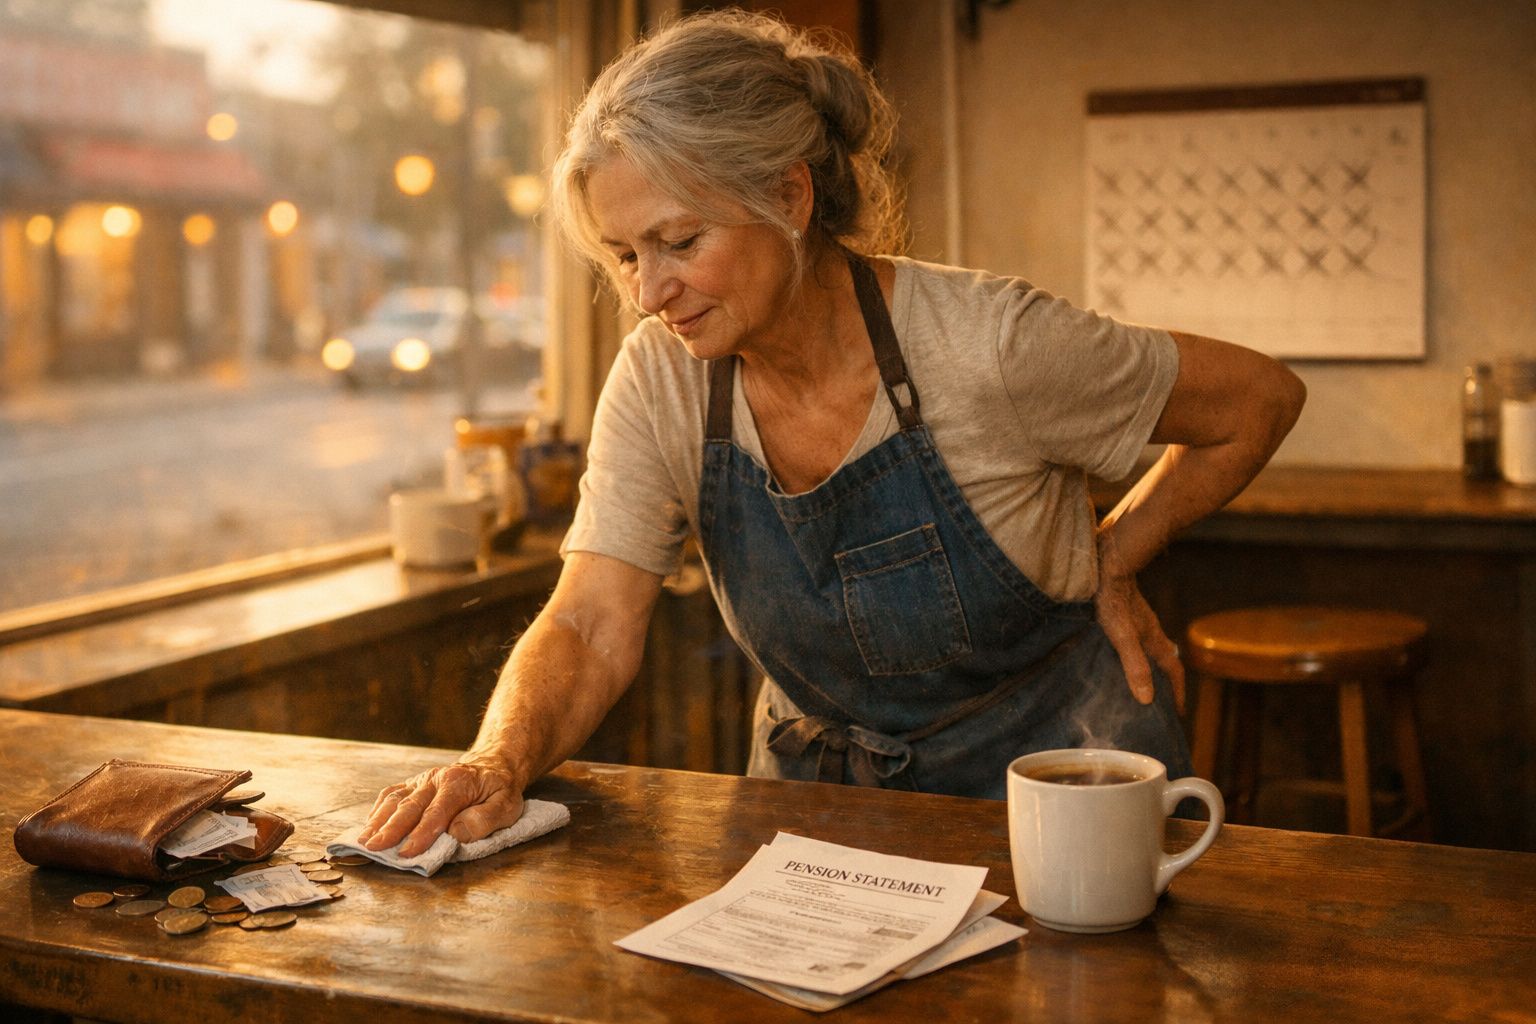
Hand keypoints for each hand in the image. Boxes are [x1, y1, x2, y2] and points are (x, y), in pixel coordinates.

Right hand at [357, 756, 523, 857]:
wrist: (492, 765)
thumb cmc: (499, 790)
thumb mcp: (506, 807)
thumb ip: (483, 820)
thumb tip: (455, 833)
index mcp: (458, 783)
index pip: (436, 812)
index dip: (421, 834)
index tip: (408, 853)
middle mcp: (435, 779)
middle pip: (409, 806)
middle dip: (391, 829)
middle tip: (374, 848)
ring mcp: (421, 780)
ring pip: (395, 799)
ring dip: (378, 821)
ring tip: (365, 841)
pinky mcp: (413, 784)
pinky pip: (392, 793)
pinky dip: (378, 809)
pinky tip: (370, 825)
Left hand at [1093, 532, 1184, 709]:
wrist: (1107, 561)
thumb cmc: (1111, 597)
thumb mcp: (1121, 634)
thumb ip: (1133, 663)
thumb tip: (1147, 698)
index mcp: (1153, 640)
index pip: (1173, 671)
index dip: (1177, 692)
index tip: (1178, 714)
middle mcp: (1150, 632)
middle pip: (1163, 663)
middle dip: (1165, 684)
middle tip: (1159, 705)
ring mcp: (1138, 622)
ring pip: (1150, 651)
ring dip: (1149, 669)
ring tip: (1138, 685)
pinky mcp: (1124, 612)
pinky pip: (1136, 640)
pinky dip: (1134, 655)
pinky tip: (1117, 656)